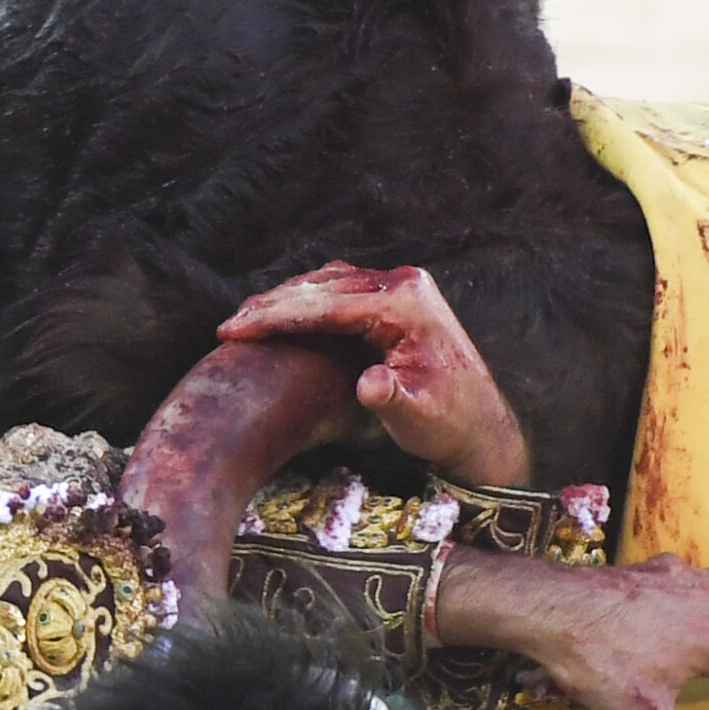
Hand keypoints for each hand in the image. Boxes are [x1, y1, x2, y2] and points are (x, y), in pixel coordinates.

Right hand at [217, 262, 529, 487]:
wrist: (481, 425)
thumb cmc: (447, 426)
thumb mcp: (417, 418)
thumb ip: (392, 399)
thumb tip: (370, 384)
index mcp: (406, 306)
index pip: (327, 306)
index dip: (276, 318)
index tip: (235, 331)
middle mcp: (406, 284)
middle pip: (324, 287)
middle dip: (272, 306)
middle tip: (228, 326)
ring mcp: (404, 286)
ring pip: (330, 283)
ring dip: (286, 300)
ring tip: (244, 321)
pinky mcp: (399, 296)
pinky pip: (343, 289)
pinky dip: (308, 301)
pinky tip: (281, 317)